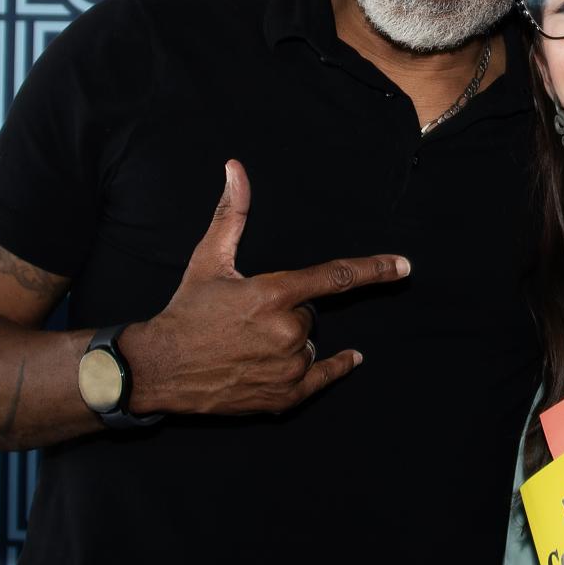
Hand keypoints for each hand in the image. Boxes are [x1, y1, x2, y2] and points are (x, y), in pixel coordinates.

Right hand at [123, 160, 408, 415]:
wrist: (160, 367)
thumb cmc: (186, 310)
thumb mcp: (208, 259)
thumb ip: (232, 214)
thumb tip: (236, 169)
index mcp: (272, 294)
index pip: (334, 277)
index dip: (373, 269)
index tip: (403, 266)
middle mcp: (286, 331)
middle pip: (310, 314)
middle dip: (288, 313)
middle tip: (248, 319)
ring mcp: (287, 366)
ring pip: (310, 344)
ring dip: (291, 342)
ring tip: (249, 345)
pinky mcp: (284, 395)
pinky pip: (323, 377)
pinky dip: (334, 368)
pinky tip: (350, 360)